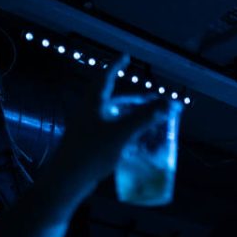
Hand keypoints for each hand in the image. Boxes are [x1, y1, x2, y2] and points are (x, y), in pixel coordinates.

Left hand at [48, 55, 177, 198]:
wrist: (68, 179)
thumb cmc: (92, 152)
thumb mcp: (121, 133)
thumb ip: (145, 118)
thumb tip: (168, 103)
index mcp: (93, 104)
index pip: (105, 78)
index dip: (116, 66)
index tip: (125, 57)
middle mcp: (89, 112)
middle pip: (112, 99)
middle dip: (132, 98)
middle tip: (150, 100)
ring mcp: (88, 129)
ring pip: (112, 117)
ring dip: (130, 116)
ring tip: (148, 121)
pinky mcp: (89, 144)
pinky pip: (110, 132)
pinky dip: (124, 131)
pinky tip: (135, 142)